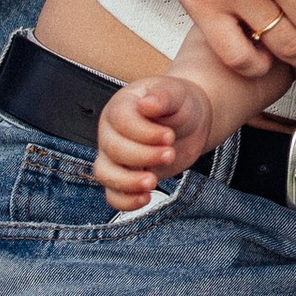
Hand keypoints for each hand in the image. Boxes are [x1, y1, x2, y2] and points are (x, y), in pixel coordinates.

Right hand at [94, 73, 214, 210]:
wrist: (191, 122)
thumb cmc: (181, 104)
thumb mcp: (178, 94)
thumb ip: (163, 96)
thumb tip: (147, 103)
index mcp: (121, 106)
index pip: (120, 120)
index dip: (144, 132)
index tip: (169, 136)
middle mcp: (111, 132)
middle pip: (113, 149)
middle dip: (143, 156)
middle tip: (170, 154)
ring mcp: (114, 156)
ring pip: (105, 173)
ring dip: (128, 181)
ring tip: (153, 181)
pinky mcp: (123, 177)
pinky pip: (112, 195)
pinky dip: (125, 201)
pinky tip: (146, 198)